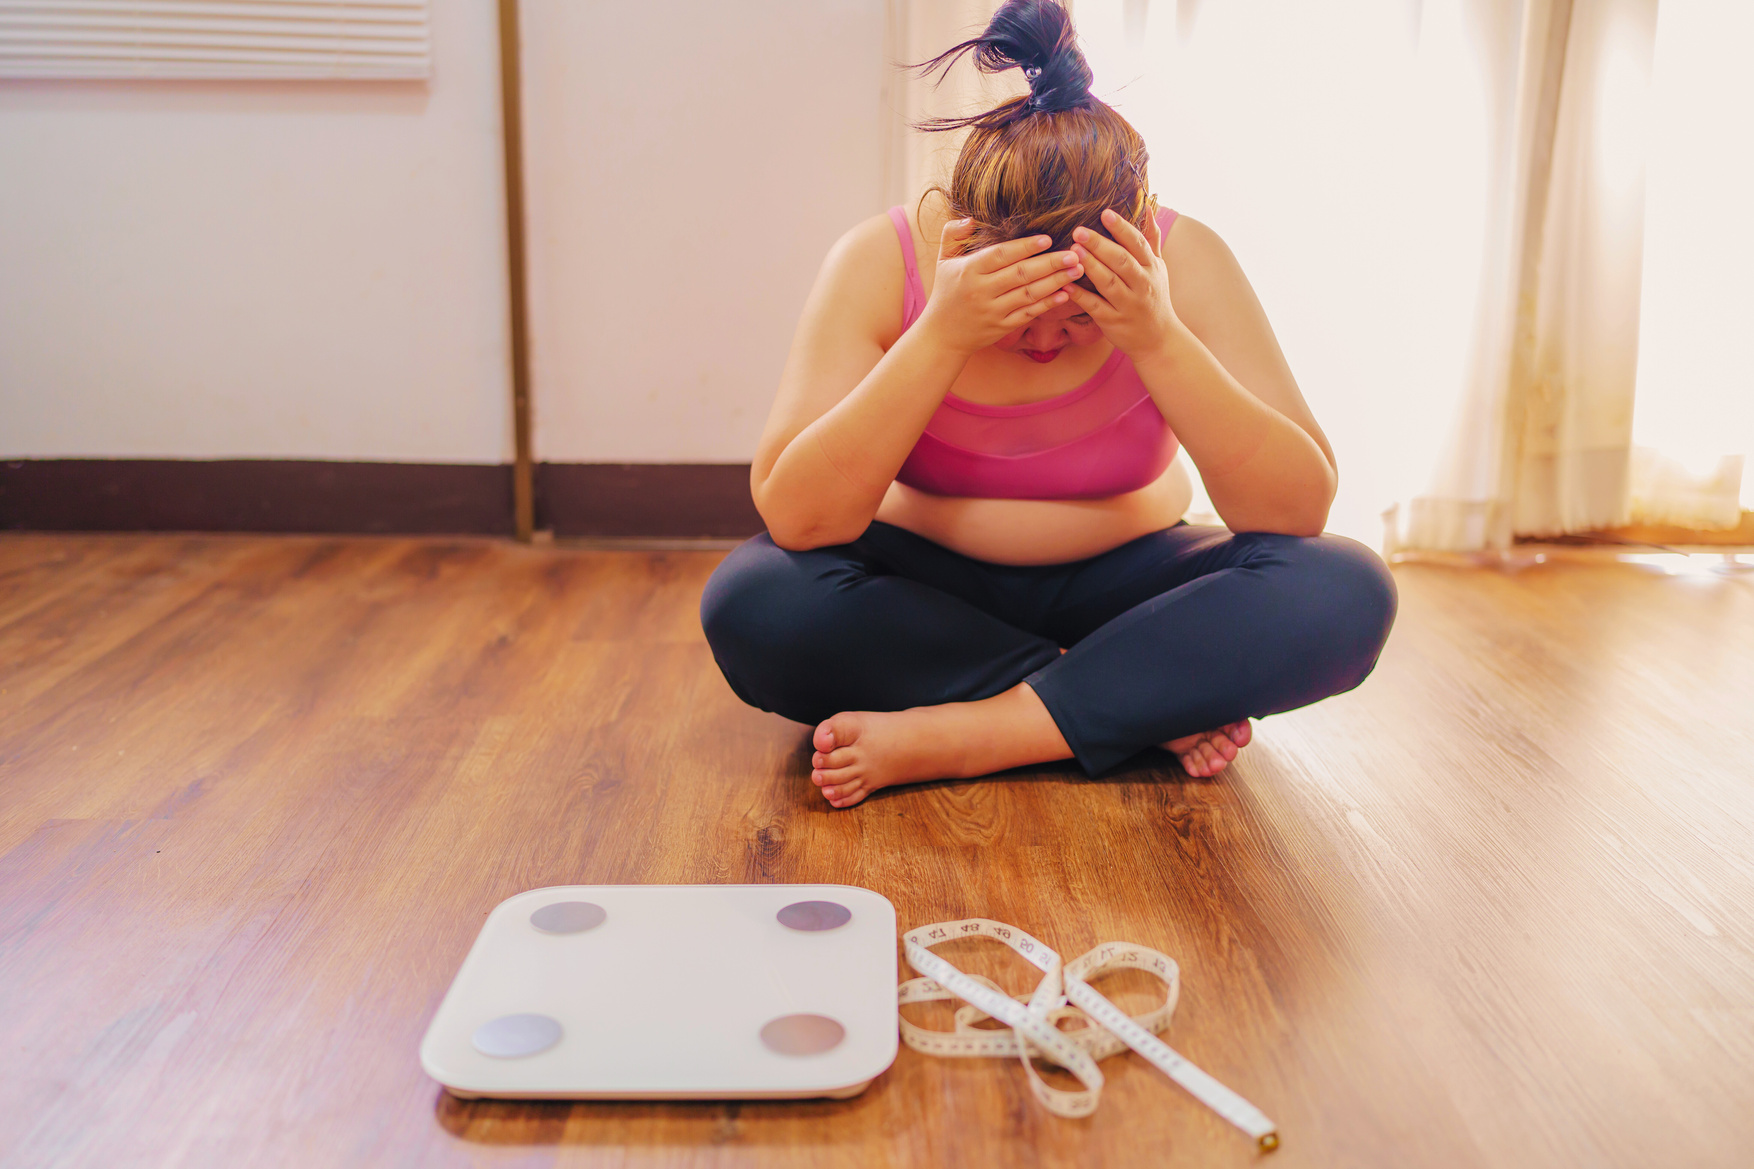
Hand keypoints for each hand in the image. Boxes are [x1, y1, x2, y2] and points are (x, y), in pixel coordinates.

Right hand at [916, 218, 1086, 356]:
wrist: (942, 335)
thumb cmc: (946, 292)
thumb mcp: (943, 260)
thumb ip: (953, 234)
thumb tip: (971, 219)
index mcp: (969, 271)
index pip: (1001, 255)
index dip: (1025, 247)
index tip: (1048, 239)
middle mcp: (981, 291)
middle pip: (1021, 274)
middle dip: (1050, 263)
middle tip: (1074, 254)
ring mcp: (993, 311)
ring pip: (1029, 294)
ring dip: (1055, 282)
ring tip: (1077, 270)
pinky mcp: (1002, 327)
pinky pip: (1029, 314)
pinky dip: (1048, 304)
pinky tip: (1066, 293)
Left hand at [1065, 208, 1182, 360]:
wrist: (1159, 340)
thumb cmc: (1154, 297)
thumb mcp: (1158, 267)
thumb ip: (1151, 239)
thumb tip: (1149, 208)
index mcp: (1151, 268)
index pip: (1137, 244)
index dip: (1121, 228)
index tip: (1105, 213)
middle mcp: (1142, 285)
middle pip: (1121, 261)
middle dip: (1100, 245)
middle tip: (1078, 230)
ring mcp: (1128, 305)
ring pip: (1108, 283)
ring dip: (1090, 266)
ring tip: (1072, 251)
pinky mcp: (1113, 322)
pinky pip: (1095, 307)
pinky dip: (1080, 296)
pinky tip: (1065, 285)